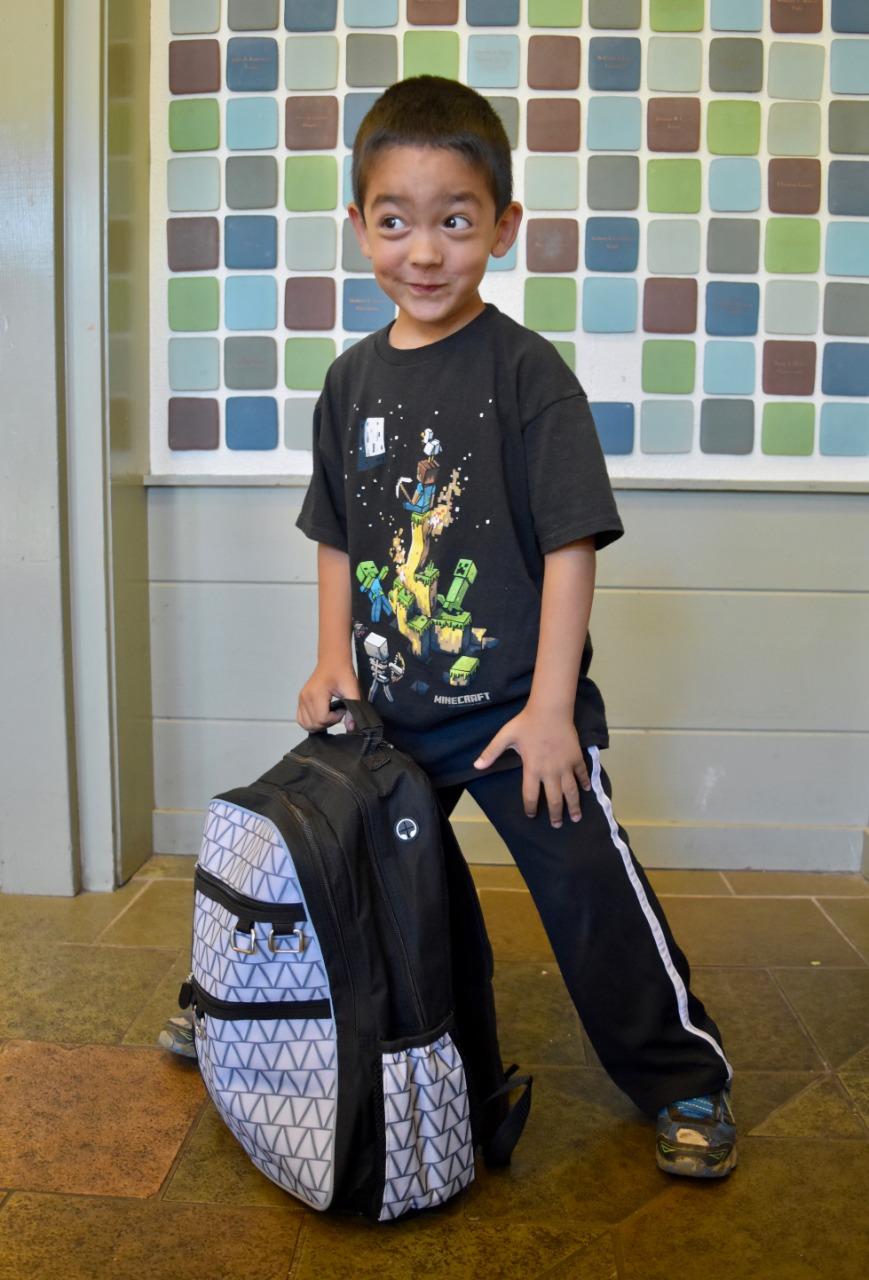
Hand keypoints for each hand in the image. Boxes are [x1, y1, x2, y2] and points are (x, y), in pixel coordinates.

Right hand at [297, 664, 360, 732]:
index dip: (335, 719)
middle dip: (328, 722)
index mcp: (316, 694)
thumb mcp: (352, 689)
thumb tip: (351, 727)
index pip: (322, 719)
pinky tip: (322, 715)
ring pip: (306, 724)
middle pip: (314, 724)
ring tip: (330, 713)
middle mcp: (305, 698)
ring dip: (320, 724)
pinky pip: (301, 719)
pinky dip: (311, 722)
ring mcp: (301, 699)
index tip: (342, 709)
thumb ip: (353, 709)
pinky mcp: (301, 700)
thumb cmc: (342, 672)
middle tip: (337, 711)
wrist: (333, 661)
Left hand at [474, 705, 590, 827]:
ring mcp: (565, 766)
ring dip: (573, 806)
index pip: (530, 796)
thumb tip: (476, 766)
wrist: (550, 710)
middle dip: (555, 814)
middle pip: (554, 799)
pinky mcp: (576, 758)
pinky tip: (587, 790)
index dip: (530, 808)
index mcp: (532, 769)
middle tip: (557, 824)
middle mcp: (550, 772)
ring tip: (575, 817)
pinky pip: (582, 774)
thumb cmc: (527, 723)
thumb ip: (491, 752)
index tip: (531, 815)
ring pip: (571, 791)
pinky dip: (584, 783)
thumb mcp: (505, 736)